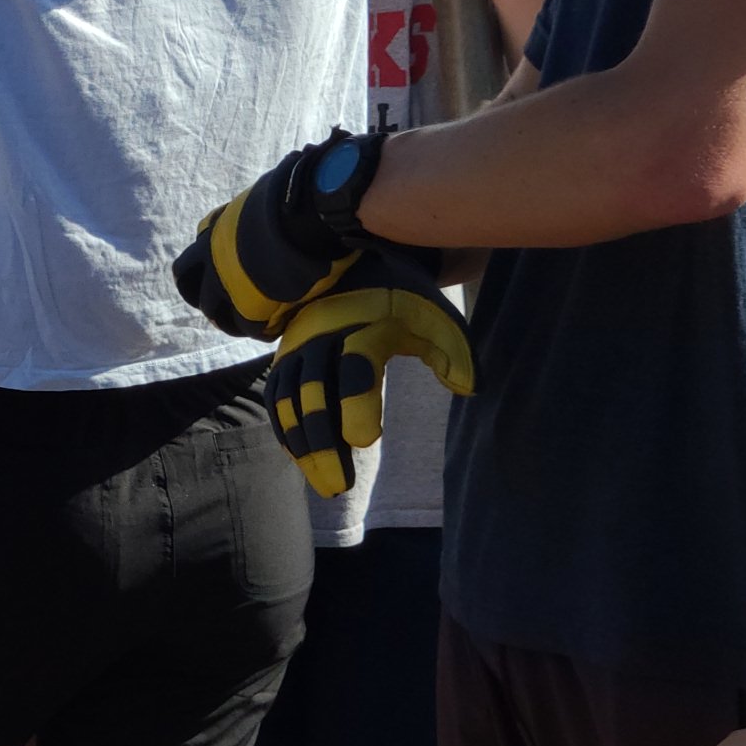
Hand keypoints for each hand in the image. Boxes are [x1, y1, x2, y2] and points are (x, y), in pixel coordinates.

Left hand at [175, 130, 390, 338]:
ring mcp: (226, 282)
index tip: (221, 278)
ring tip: (253, 324)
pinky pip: (248, 326)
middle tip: (226, 310)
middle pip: (189, 287)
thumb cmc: (294, 194)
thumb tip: (279, 193)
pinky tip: (275, 328)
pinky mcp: (249, 304)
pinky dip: (260, 330)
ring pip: (215, 313)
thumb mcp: (263, 199)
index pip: (192, 261)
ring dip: (232, 320)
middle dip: (205, 300)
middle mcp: (212, 258)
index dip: (204, 271)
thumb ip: (260, 211)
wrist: (307, 211)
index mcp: (214, 232)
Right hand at [263, 242, 472, 494]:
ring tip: (324, 482)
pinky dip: (284, 428)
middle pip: (313, 395)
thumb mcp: (436, 315)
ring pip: (289, 402)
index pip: (354, 368)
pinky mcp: (285, 358)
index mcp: (362, 325)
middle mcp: (320, 337)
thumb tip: (469, 390)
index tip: (367, 442)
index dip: (357, 404)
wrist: (353, 259)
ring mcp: (296, 348)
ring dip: (303, 445)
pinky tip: (298, 457)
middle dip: (323, 443)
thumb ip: (454, 352)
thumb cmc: (404, 296)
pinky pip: (276, 397)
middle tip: (339, 485)